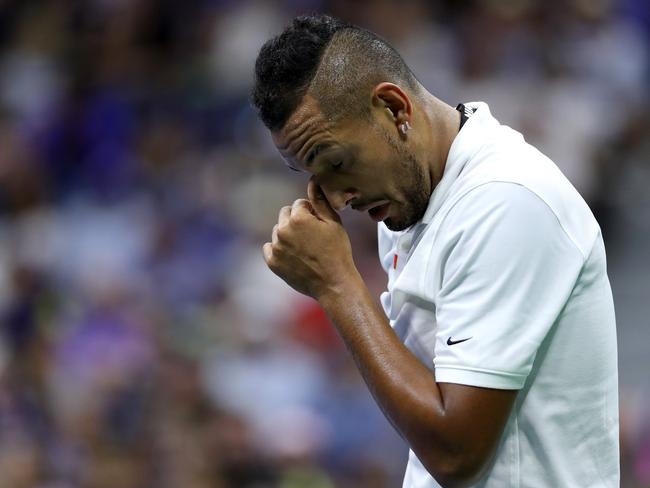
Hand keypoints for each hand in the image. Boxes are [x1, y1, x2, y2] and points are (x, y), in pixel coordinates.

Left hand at [263, 179, 358, 299]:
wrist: (334, 283)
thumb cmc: (337, 251)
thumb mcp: (334, 223)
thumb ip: (320, 201)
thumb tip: (313, 181)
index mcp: (297, 218)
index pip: (299, 204)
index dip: (311, 213)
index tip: (320, 225)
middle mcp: (282, 230)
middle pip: (285, 215)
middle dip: (296, 221)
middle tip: (311, 236)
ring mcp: (276, 247)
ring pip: (278, 231)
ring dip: (288, 235)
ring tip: (305, 248)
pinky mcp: (272, 262)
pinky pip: (270, 248)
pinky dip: (279, 250)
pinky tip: (294, 256)